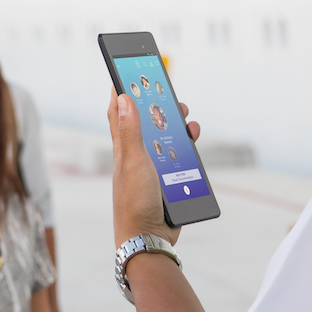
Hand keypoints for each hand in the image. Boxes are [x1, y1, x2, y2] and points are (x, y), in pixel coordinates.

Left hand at [108, 91, 198, 247]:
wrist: (149, 239)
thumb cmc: (134, 201)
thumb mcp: (133, 161)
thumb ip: (130, 131)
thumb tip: (124, 96)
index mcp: (122, 148)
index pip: (118, 112)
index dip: (121, 91)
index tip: (127, 72)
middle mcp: (135, 156)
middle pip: (147, 124)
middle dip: (159, 108)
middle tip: (171, 96)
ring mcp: (151, 169)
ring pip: (166, 141)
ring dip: (177, 129)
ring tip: (187, 119)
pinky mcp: (167, 182)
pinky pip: (179, 161)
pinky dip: (187, 152)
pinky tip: (193, 147)